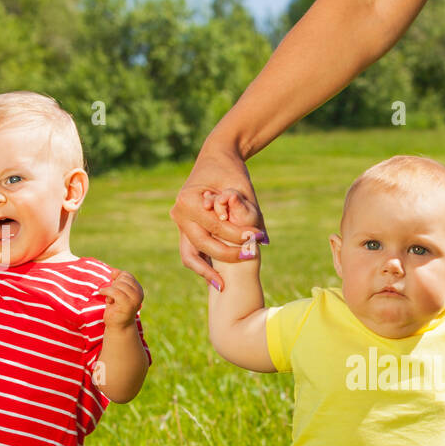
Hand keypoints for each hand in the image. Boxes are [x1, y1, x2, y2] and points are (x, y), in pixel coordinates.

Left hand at [96, 270, 144, 329]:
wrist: (119, 326)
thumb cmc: (117, 308)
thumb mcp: (117, 291)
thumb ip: (117, 280)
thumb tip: (114, 271)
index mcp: (138, 290)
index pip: (127, 275)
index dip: (117, 279)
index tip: (114, 289)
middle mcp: (139, 294)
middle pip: (123, 279)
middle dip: (114, 285)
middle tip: (111, 296)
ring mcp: (134, 300)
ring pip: (119, 285)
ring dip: (110, 290)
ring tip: (109, 299)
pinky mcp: (127, 305)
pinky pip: (115, 291)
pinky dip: (106, 291)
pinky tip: (101, 294)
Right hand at [170, 143, 267, 290]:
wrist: (216, 160)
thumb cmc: (231, 172)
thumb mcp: (242, 188)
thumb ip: (251, 213)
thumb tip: (265, 241)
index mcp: (188, 200)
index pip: (216, 226)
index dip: (238, 235)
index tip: (258, 239)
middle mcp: (179, 213)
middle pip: (203, 244)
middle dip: (228, 255)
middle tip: (251, 257)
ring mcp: (179, 223)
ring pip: (190, 255)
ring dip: (207, 271)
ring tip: (224, 286)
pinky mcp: (185, 230)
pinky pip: (191, 254)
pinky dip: (203, 267)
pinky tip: (217, 281)